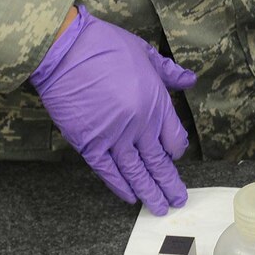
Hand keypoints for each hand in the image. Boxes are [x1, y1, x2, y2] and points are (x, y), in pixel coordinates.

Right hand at [30, 8, 197, 212]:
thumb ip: (168, 72)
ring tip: (159, 208)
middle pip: (158, 161)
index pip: (174, 138)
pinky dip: (119, 186)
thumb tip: (189, 79)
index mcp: (156, 103)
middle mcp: (138, 126)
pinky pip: (108, 171)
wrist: (65, 51)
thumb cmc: (105, 46)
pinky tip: (130, 198)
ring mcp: (113, 137)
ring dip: (149, 192)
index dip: (176, 149)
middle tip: (178, 200)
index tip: (174, 155)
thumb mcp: (144, 53)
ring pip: (136, 172)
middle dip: (169, 183)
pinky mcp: (88, 143)